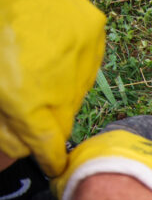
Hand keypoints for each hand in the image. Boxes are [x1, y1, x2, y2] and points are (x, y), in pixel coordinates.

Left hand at [0, 0, 105, 176]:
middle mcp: (64, 89)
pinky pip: (88, 61)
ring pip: (78, 90)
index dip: (51, 159)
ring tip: (38, 62)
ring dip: (61, 86)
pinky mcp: (94, 35)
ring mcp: (83, 61)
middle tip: (30, 93)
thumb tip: (21, 152)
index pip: (50, 148)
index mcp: (28, 105)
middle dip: (49, 114)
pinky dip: (73, 60)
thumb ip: (3, 125)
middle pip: (64, 118)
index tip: (53, 164)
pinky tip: (52, 44)